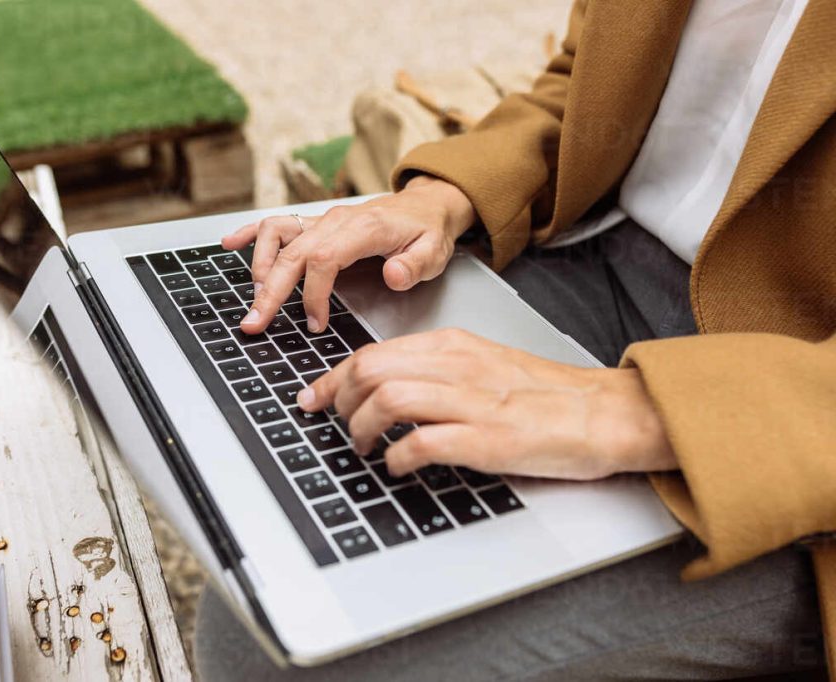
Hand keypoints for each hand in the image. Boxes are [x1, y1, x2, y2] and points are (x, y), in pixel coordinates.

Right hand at [221, 176, 476, 334]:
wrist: (425, 206)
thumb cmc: (427, 232)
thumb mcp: (435, 251)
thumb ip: (415, 265)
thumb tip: (393, 275)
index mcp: (363, 228)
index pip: (324, 259)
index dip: (313, 294)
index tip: (314, 323)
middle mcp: (336, 221)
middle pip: (291, 253)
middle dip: (270, 291)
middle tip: (255, 324)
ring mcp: (322, 220)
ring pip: (277, 234)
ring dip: (259, 265)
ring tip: (256, 298)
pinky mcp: (314, 224)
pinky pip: (276, 223)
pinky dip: (249, 233)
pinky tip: (228, 244)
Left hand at [296, 329, 677, 479]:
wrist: (603, 412)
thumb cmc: (545, 395)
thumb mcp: (484, 365)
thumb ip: (436, 370)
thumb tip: (384, 389)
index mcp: (454, 346)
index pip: (373, 353)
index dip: (333, 379)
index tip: (314, 398)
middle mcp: (458, 366)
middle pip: (371, 370)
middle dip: (339, 401)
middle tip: (338, 426)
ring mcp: (473, 402)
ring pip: (388, 399)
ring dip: (361, 428)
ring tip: (364, 448)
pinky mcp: (488, 439)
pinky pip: (422, 442)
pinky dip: (397, 457)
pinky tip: (397, 466)